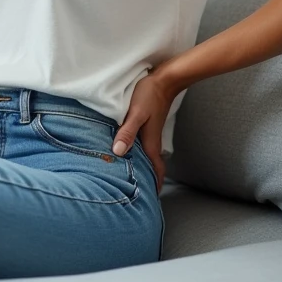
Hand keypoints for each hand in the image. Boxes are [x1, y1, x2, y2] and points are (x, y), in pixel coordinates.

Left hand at [111, 72, 173, 194]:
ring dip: (142, 168)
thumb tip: (118, 152)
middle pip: (152, 167)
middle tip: (138, 196)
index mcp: (150, 143)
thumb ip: (127, 132)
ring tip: (132, 180)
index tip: (150, 202)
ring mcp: (150, 134)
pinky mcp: (147, 127)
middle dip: (148, 182)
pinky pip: (143, 147)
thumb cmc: (149, 95)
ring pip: (147, 157)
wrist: (164, 80)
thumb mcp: (136, 113)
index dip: (155, 186)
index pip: (156, 171)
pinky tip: (128, 154)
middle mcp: (152, 142)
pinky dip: (138, 155)